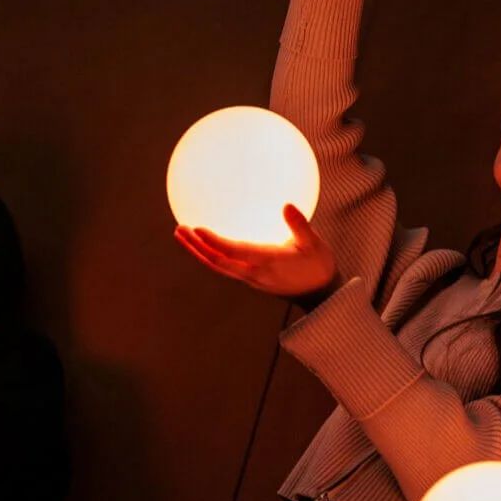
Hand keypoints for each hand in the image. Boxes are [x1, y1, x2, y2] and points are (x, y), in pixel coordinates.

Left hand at [175, 205, 340, 305]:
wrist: (321, 295)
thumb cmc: (318, 267)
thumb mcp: (314, 244)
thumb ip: (299, 225)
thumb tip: (286, 205)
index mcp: (267, 262)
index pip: (233, 252)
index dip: (213, 242)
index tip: (197, 229)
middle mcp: (254, 273)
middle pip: (217, 262)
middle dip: (196, 247)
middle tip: (179, 230)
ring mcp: (250, 279)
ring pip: (218, 266)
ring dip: (198, 252)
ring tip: (183, 235)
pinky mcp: (251, 279)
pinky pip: (225, 267)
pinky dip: (211, 255)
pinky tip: (204, 245)